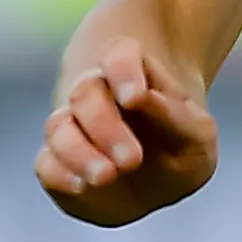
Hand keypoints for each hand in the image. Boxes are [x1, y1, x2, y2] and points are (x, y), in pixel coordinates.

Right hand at [36, 36, 222, 225]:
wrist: (164, 182)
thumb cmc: (183, 148)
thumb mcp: (196, 135)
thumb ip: (174, 116)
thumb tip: (139, 98)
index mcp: (135, 75)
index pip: (120, 54)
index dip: (122, 70)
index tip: (135, 98)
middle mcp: (96, 94)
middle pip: (86, 92)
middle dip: (105, 126)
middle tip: (132, 160)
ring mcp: (72, 128)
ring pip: (58, 127)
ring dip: (79, 153)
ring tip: (106, 176)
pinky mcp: (57, 163)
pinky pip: (45, 164)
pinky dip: (60, 174)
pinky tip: (82, 187)